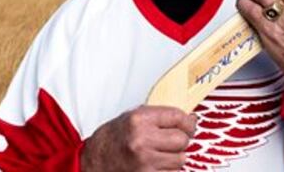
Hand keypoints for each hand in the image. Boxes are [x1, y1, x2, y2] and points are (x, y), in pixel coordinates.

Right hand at [81, 105, 195, 171]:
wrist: (93, 162)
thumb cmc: (112, 139)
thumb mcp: (131, 118)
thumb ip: (159, 117)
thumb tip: (190, 120)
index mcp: (139, 120)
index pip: (177, 117)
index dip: (187, 122)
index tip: (189, 125)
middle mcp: (142, 140)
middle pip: (182, 139)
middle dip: (181, 141)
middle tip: (172, 141)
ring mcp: (145, 162)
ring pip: (180, 159)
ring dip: (175, 158)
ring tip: (160, 154)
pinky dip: (168, 170)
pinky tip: (156, 165)